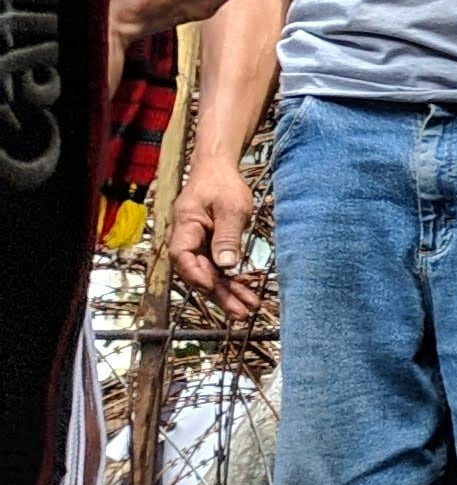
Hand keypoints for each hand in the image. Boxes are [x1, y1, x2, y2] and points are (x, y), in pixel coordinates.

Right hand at [167, 153, 262, 321]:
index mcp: (184, 226)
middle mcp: (184, 239)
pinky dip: (231, 283)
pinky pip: (217, 270)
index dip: (197, 275)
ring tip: (247, 310)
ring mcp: (195, 246)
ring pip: (209, 275)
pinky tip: (246, 297)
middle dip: (218, 294)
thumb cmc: (221, 184)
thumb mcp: (230, 208)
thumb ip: (227, 236)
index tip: (214, 286)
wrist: (218, 171)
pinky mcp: (207, 249)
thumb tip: (226, 265)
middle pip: (197, 272)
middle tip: (239, 313)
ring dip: (227, 293)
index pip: (182, 257)